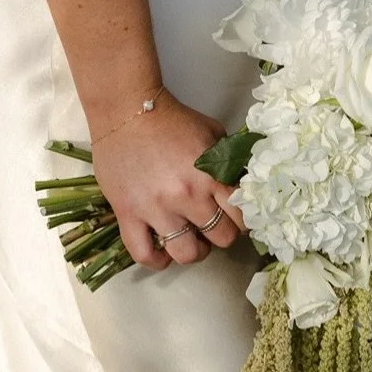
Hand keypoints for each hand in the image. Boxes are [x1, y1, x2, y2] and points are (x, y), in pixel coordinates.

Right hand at [90, 94, 244, 269]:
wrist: (126, 109)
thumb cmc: (171, 120)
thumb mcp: (212, 133)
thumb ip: (228, 161)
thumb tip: (244, 182)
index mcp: (210, 176)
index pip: (242, 216)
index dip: (243, 220)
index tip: (235, 217)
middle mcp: (186, 196)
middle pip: (221, 238)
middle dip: (221, 234)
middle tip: (213, 225)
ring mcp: (156, 209)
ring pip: (187, 253)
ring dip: (195, 251)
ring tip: (191, 240)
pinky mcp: (128, 214)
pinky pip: (144, 254)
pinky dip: (157, 261)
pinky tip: (163, 253)